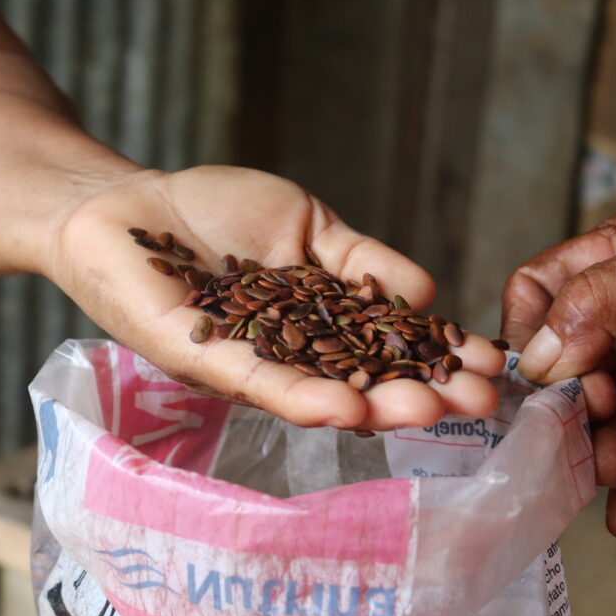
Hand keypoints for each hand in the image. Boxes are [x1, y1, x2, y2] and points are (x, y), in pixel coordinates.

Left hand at [48, 165, 505, 430]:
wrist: (127, 203)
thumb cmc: (214, 212)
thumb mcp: (307, 225)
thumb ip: (361, 259)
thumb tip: (428, 295)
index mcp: (313, 324)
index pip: (382, 346)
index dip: (435, 358)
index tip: (489, 368)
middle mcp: (284, 354)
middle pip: (358, 379)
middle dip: (418, 393)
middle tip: (479, 406)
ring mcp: (243, 360)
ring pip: (315, 392)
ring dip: (373, 404)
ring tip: (428, 412)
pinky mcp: (198, 355)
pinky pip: (254, 381)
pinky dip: (301, 397)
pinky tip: (346, 410)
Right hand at [502, 202, 615, 535]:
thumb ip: (598, 300)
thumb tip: (541, 358)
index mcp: (615, 266)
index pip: (538, 294)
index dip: (526, 331)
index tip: (534, 372)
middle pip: (565, 369)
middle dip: (566, 404)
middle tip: (586, 421)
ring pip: (606, 421)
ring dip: (600, 450)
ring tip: (612, 468)